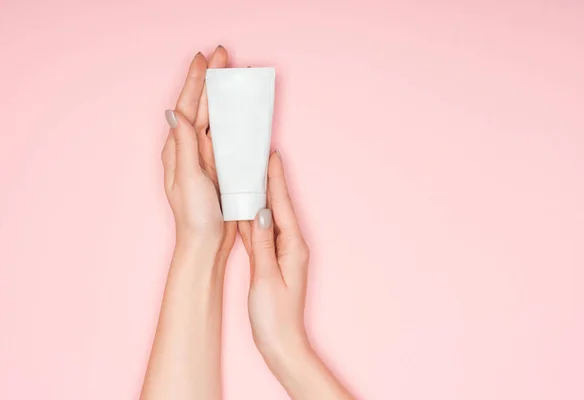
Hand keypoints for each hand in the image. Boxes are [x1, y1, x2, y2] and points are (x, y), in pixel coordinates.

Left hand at [162, 47, 235, 258]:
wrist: (207, 243)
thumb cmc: (193, 215)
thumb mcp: (187, 178)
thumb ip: (183, 145)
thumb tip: (173, 113)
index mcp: (179, 150)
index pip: (186, 107)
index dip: (194, 82)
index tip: (202, 59)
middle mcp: (192, 150)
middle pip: (202, 107)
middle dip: (211, 81)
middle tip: (222, 55)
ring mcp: (208, 158)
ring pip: (216, 118)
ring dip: (223, 96)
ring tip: (232, 75)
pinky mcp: (223, 167)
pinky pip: (230, 137)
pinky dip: (235, 121)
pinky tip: (242, 110)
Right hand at [239, 152, 310, 361]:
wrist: (282, 344)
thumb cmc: (275, 317)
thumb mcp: (265, 279)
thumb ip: (262, 244)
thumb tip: (260, 212)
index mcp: (292, 247)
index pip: (282, 206)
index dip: (276, 180)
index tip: (272, 155)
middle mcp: (291, 246)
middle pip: (277, 207)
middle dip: (269, 181)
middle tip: (259, 156)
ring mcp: (282, 254)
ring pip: (268, 218)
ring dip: (260, 196)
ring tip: (250, 175)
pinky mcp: (273, 262)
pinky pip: (262, 233)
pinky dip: (253, 218)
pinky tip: (245, 209)